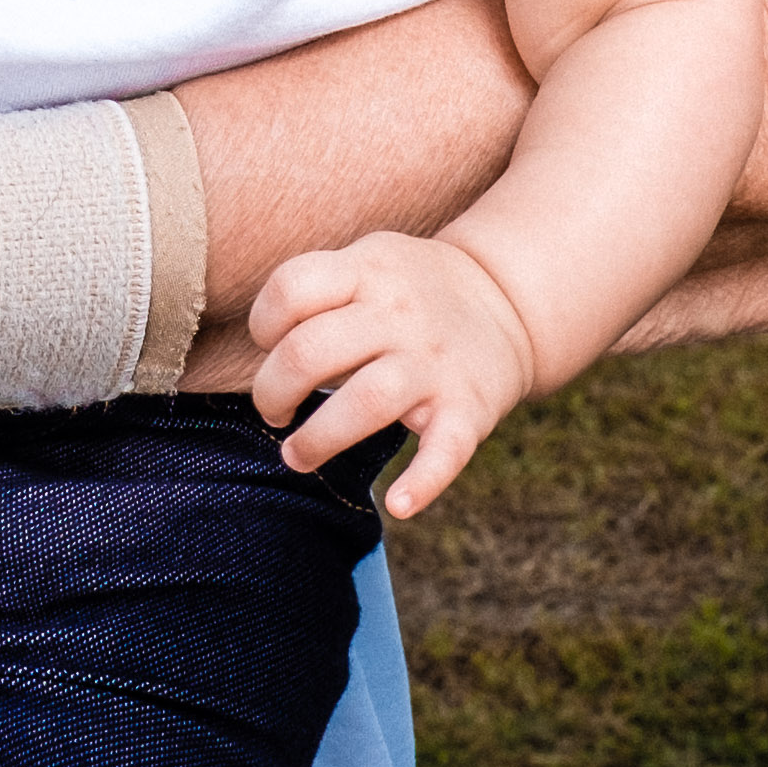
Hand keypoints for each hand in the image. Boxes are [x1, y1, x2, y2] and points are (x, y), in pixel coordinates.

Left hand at [245, 231, 539, 518]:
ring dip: (318, 439)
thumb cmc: (410, 291)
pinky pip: (446, 451)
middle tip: (274, 412)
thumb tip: (260, 352)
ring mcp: (434, 363)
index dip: (263, 324)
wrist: (508, 300)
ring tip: (297, 456)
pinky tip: (400, 504)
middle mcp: (399, 313)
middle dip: (272, 391)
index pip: (293, 288)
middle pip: (311, 350)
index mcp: (368, 270)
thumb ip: (318, 290)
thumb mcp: (369, 262)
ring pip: (366, 401)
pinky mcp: (469, 409)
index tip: (269, 347)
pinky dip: (424, 482)